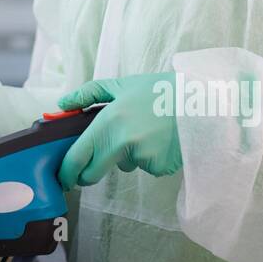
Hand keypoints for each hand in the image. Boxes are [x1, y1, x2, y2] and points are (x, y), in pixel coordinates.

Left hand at [56, 73, 181, 189]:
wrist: (200, 101)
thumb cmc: (159, 90)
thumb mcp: (121, 85)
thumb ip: (88, 94)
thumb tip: (62, 104)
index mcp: (108, 122)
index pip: (78, 156)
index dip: (67, 171)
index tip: (63, 176)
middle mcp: (122, 142)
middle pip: (94, 172)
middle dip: (89, 172)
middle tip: (94, 163)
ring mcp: (142, 157)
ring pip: (123, 165)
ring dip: (125, 156)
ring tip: (145, 131)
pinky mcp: (159, 167)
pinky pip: (145, 167)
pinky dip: (148, 157)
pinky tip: (160, 139)